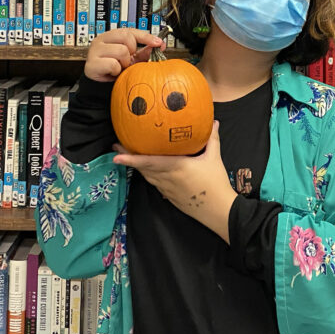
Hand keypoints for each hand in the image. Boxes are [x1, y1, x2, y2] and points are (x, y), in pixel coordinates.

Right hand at [84, 28, 164, 82]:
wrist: (99, 83)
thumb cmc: (114, 68)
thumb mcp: (131, 59)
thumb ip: (144, 52)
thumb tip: (159, 45)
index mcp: (111, 36)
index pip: (130, 30)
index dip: (146, 36)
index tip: (158, 43)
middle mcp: (102, 39)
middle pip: (126, 37)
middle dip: (132, 50)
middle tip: (127, 60)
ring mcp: (95, 50)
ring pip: (121, 51)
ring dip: (124, 63)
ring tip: (118, 67)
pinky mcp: (92, 63)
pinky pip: (113, 64)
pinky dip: (116, 71)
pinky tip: (111, 73)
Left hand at [113, 121, 237, 242]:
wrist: (218, 210)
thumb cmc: (216, 183)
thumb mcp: (214, 158)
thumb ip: (212, 139)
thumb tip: (213, 122)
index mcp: (176, 167)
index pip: (149, 162)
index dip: (131, 159)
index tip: (117, 155)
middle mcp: (167, 179)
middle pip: (143, 168)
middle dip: (128, 158)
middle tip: (116, 145)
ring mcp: (167, 189)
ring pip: (146, 176)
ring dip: (135, 166)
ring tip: (125, 155)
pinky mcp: (169, 196)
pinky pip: (154, 182)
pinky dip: (146, 174)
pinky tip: (145, 168)